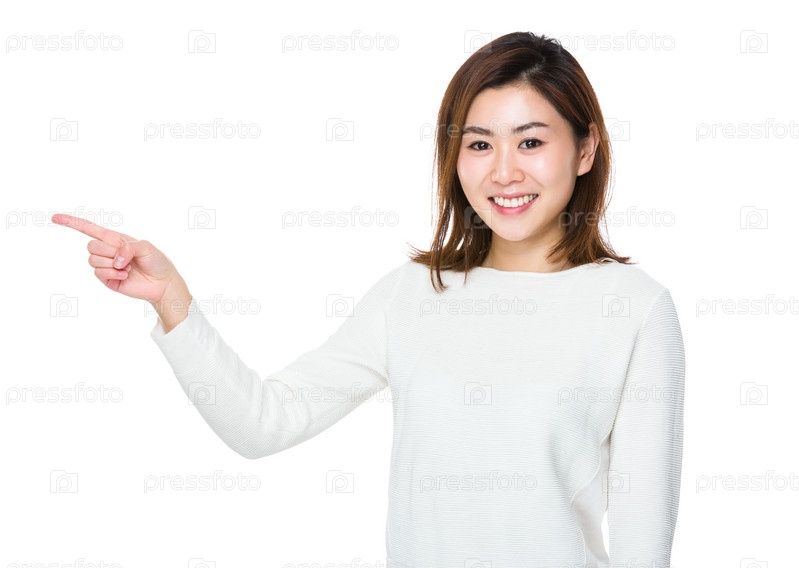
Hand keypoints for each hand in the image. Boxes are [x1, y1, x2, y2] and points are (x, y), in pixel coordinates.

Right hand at [51, 213, 187, 306]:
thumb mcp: (147, 247)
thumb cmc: (156, 261)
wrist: (162, 283)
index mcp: (115, 239)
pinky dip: (113, 273)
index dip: (72, 223)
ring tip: (127, 267)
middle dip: (108, 251)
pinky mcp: (107, 280)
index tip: (55, 218)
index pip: (89, 229)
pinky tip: (125, 275)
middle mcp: (108, 251)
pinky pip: (99, 273)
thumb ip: (129, 247)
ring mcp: (106, 266)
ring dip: (112, 264)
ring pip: (93, 260)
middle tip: (126, 258)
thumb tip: (116, 259)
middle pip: (90, 246)